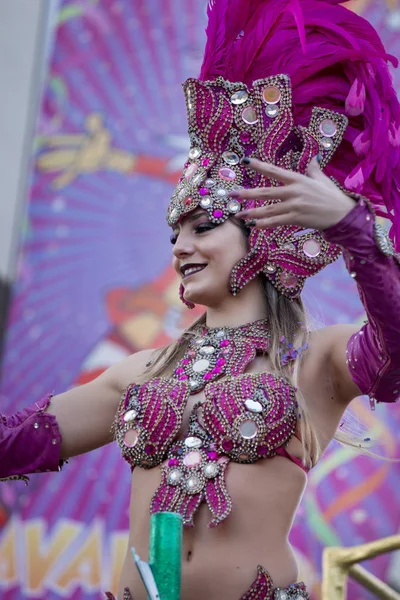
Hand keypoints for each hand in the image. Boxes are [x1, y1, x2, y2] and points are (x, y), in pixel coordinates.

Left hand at [230, 157, 355, 229]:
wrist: (343, 214)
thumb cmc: (332, 196)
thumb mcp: (321, 179)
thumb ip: (314, 169)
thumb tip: (314, 157)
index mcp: (298, 179)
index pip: (274, 171)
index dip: (259, 165)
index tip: (244, 161)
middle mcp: (294, 191)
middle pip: (265, 191)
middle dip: (246, 194)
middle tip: (231, 195)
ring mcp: (294, 205)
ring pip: (268, 209)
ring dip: (252, 212)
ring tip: (238, 215)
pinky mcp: (296, 218)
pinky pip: (276, 221)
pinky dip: (264, 223)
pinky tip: (253, 225)